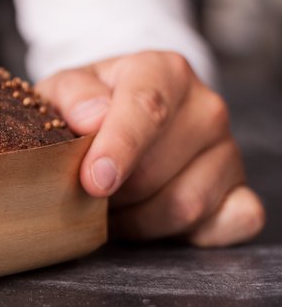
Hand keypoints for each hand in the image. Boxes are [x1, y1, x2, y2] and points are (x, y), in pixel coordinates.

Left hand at [37, 51, 264, 246]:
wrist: (120, 117)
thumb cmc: (89, 105)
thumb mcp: (65, 89)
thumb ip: (72, 95)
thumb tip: (91, 117)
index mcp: (163, 72)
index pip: (147, 109)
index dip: (120, 148)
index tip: (94, 180)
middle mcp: (206, 107)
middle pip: (157, 169)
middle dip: (113, 193)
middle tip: (86, 192)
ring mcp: (228, 150)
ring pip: (186, 205)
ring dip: (137, 220)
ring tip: (112, 205)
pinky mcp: (241, 189)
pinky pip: (231, 223)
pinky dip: (184, 234)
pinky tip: (152, 219)